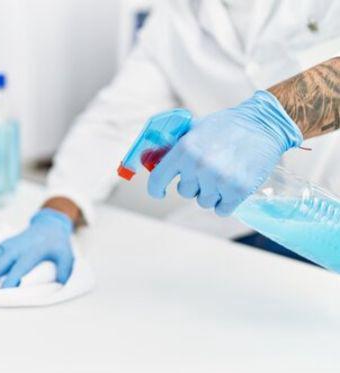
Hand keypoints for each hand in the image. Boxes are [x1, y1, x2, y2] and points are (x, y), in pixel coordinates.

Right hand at [0, 208, 73, 287]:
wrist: (49, 225)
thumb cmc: (57, 243)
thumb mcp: (66, 255)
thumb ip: (66, 269)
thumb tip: (63, 283)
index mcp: (31, 251)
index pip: (19, 268)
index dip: (11, 279)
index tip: (1, 292)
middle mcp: (16, 247)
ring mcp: (7, 245)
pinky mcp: (2, 245)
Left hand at [147, 90, 302, 215]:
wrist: (264, 124)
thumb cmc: (227, 126)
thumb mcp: (194, 129)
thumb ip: (172, 147)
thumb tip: (147, 158)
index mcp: (184, 150)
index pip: (157, 180)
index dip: (156, 189)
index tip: (160, 192)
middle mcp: (200, 166)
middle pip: (185, 192)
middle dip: (194, 183)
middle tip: (209, 169)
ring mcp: (219, 180)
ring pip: (204, 202)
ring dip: (212, 193)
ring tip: (224, 173)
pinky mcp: (238, 191)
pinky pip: (222, 209)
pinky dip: (226, 201)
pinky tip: (232, 184)